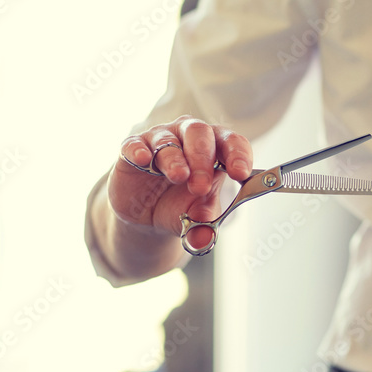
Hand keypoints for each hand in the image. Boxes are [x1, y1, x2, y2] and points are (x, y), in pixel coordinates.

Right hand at [110, 115, 252, 248]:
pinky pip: (134, 145)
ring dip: (175, 159)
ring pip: (168, 140)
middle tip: (201, 186)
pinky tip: (144, 159)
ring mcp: (159, 140)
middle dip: (203, 158)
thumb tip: (203, 239)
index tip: (240, 173)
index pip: (232, 142)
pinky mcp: (132, 150)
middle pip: (199, 132)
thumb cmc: (181, 206)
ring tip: (179, 177)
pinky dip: (138, 150)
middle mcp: (188, 137)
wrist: (148, 216)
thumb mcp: (196, 217)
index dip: (238, 154)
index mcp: (214, 149)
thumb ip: (203, 225)